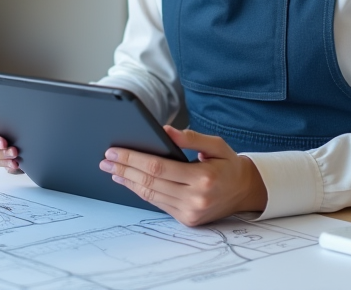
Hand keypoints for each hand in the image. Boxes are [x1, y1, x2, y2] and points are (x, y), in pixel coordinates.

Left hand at [99, 126, 267, 225]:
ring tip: (112, 169)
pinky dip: (140, 191)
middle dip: (124, 169)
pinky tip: (129, 181)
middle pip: (150, 182)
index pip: (158, 167)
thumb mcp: (216, 145)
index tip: (114, 151)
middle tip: (106, 159)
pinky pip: (157, 203)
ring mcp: (190, 212)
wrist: (245, 191)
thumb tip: (165, 130)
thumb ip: (191, 138)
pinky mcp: (186, 220)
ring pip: (150, 195)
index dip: (133, 159)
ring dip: (128, 181)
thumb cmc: (228, 165)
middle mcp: (195, 199)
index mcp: (203, 178)